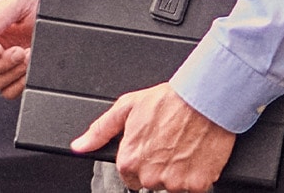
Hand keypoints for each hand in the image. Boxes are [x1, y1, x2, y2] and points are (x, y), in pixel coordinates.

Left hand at [70, 82, 234, 192]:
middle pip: (151, 182)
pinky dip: (197, 174)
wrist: (204, 100)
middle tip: (168, 144)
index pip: (129, 176)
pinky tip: (195, 154)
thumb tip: (79, 145)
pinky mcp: (197, 184)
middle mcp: (149, 175)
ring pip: (173, 185)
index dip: (140, 161)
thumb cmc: (167, 101)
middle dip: (158, 167)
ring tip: (182, 146)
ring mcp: (174, 181)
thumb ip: (100, 131)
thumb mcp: (126, 108)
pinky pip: (195, 187)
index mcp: (128, 160)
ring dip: (178, 172)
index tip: (150, 148)